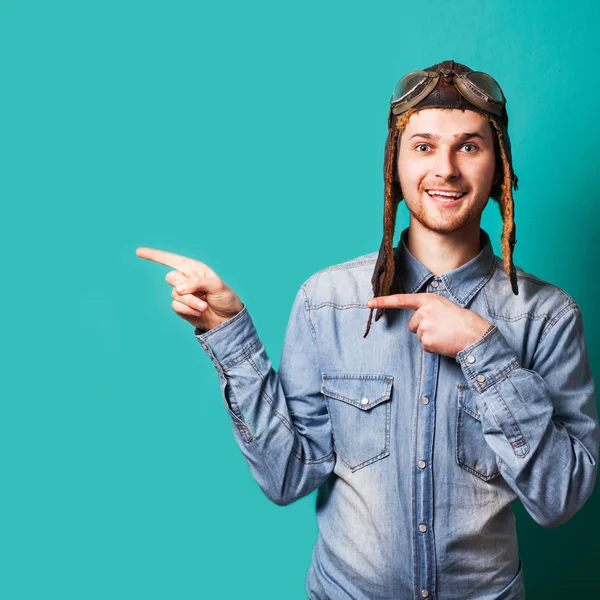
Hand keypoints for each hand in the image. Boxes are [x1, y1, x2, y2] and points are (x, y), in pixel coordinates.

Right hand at [136, 247, 243, 330]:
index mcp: (195, 269)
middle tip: (203, 297)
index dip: (155, 255)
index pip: (171, 259)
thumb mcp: (216, 286)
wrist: (227, 320)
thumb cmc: (225, 298)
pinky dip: (188, 310)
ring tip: (204, 307)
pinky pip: (175, 306)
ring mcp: (183, 293)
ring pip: (175, 294)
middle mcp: (187, 279)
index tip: (139, 251)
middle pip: (171, 278)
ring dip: (190, 302)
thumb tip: (178, 288)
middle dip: (186, 289)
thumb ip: (197, 282)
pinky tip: (199, 312)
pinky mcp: (181, 307)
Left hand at [366, 293, 491, 357]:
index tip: (368, 303)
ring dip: (429, 338)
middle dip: (423, 328)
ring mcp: (424, 326)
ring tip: (445, 335)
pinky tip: (444, 343)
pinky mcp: (426, 340)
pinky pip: (424, 346)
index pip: (401, 300)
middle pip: (412, 324)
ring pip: (418, 336)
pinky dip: (433, 347)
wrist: (476, 336)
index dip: (383, 302)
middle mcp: (424, 311)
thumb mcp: (445, 307)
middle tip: (442, 329)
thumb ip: (429, 309)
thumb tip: (416, 320)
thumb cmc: (463, 322)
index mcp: (429, 300)